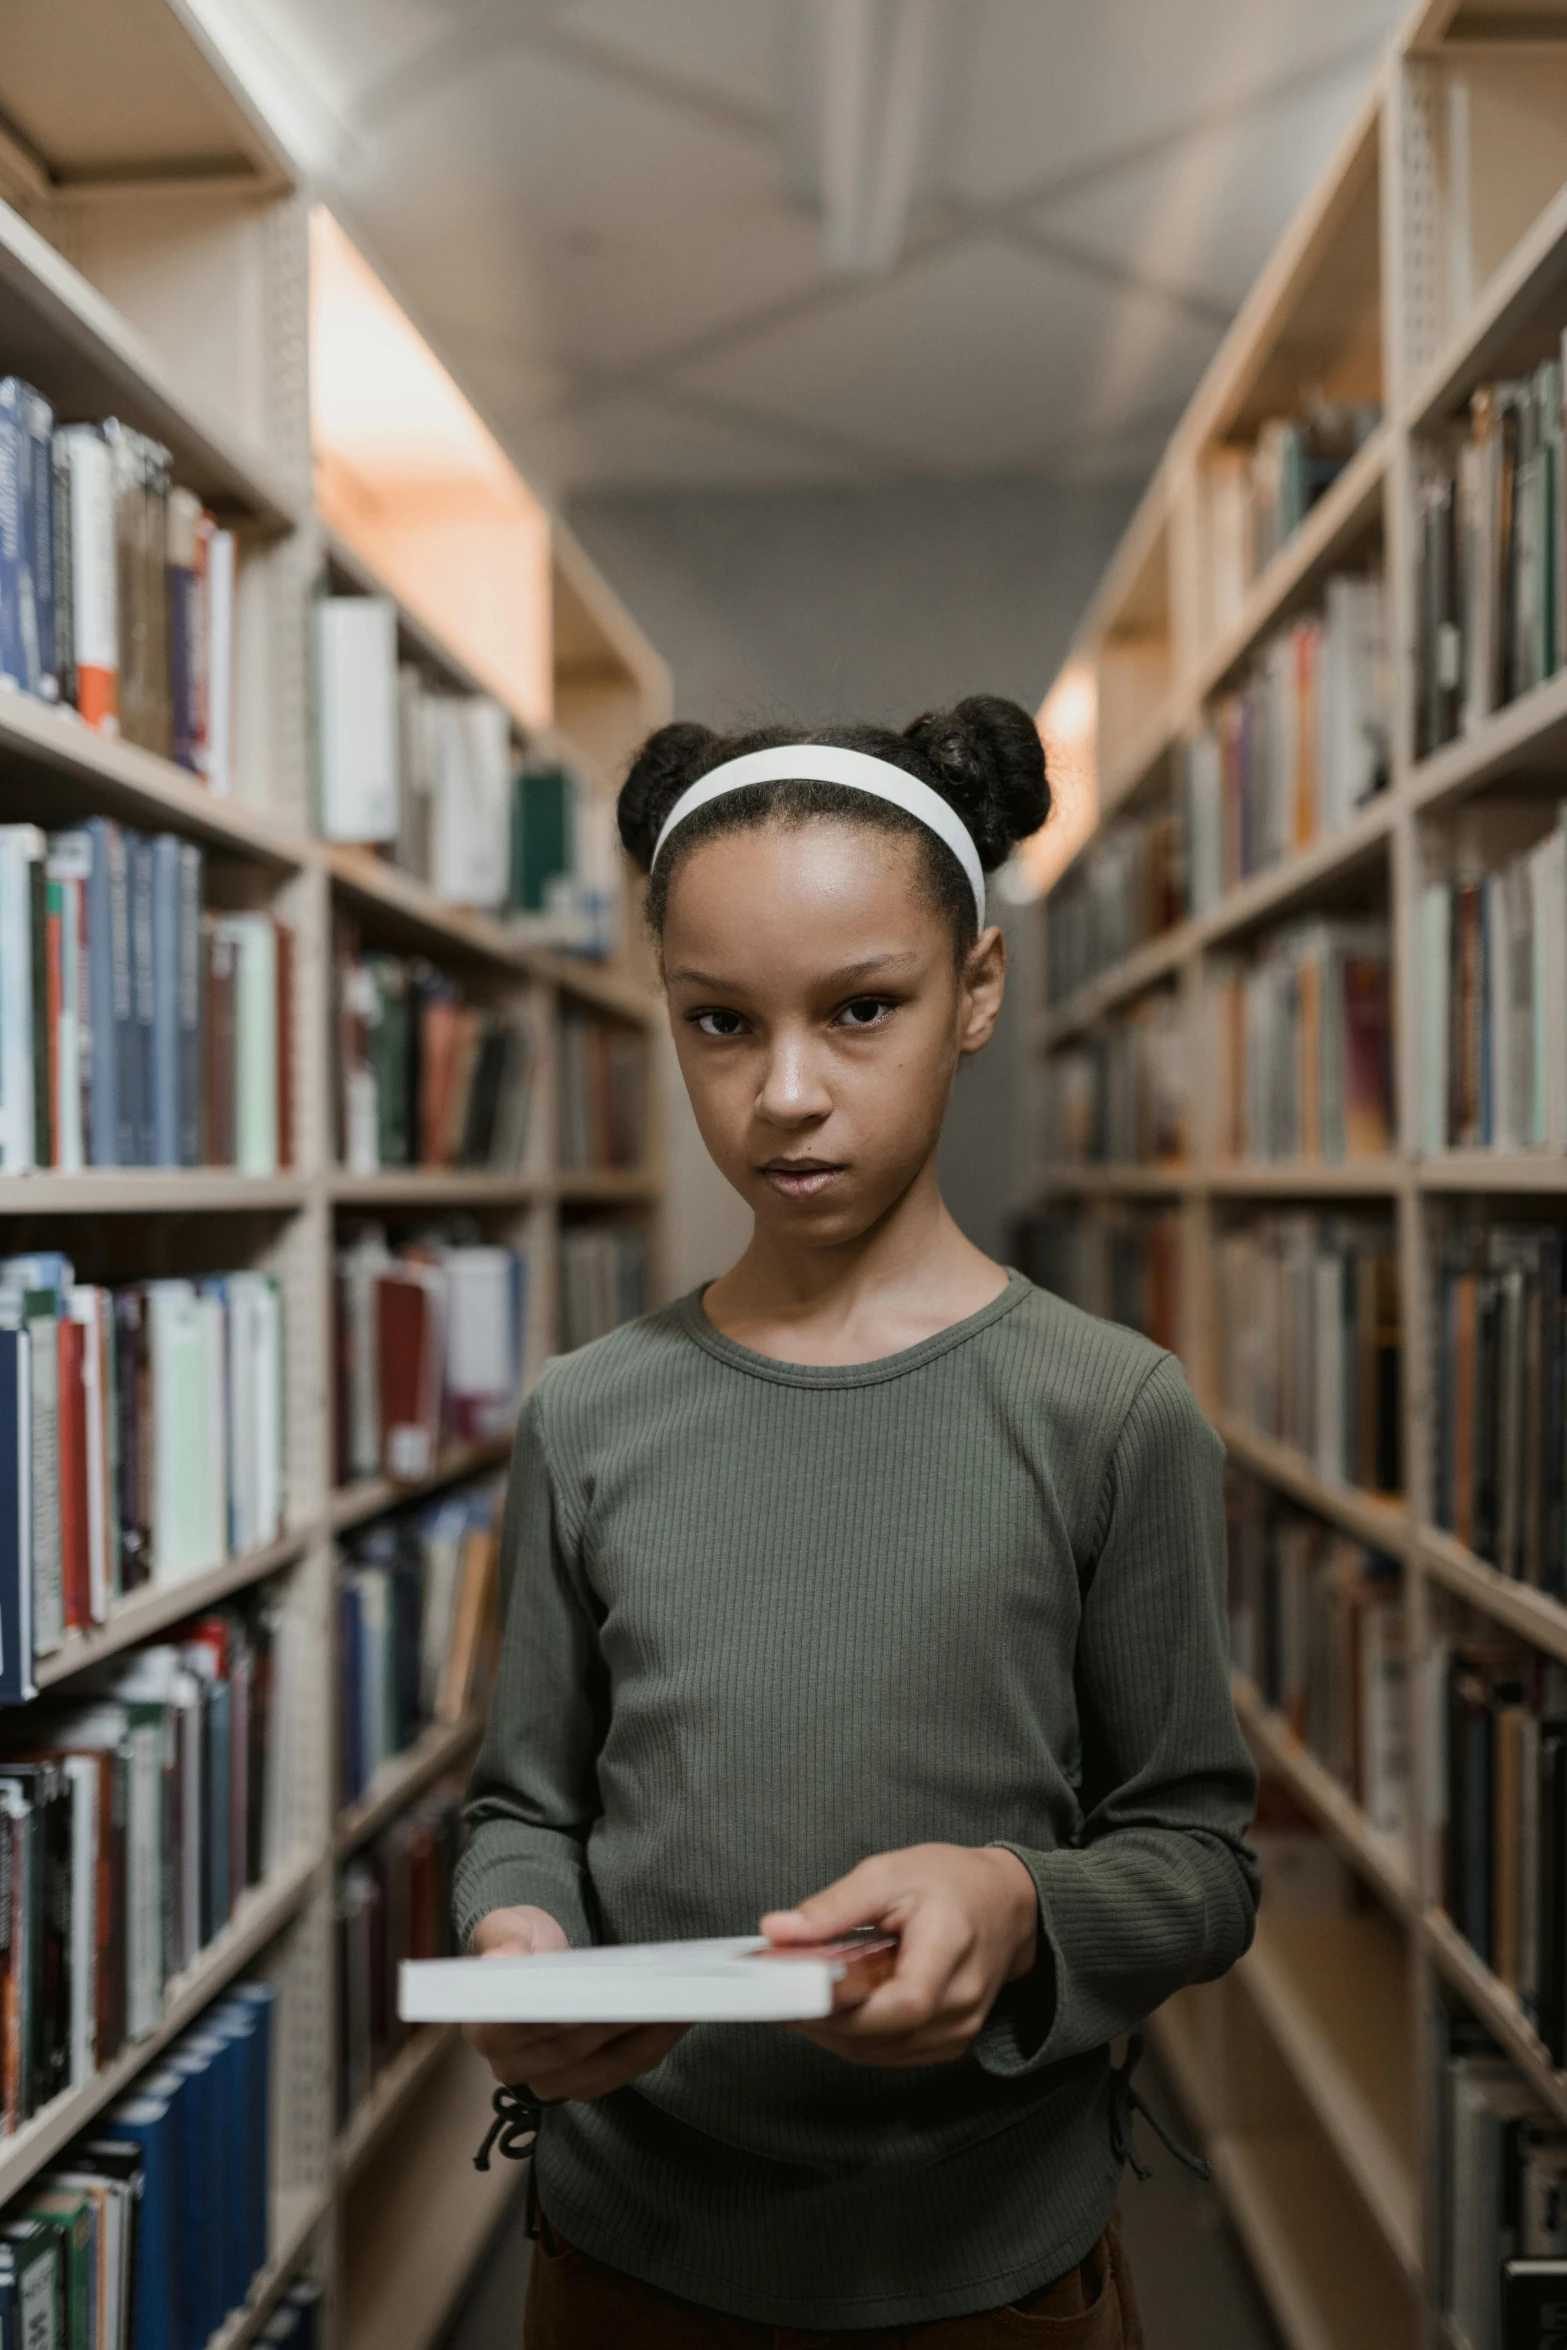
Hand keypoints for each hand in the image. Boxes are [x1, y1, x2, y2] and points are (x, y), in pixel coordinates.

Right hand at [464, 1906, 688, 2101]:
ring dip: (645, 2037)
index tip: (608, 1992)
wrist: (531, 1966)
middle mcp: (511, 2066)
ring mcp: (547, 2083)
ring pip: (603, 2067)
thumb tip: (504, 1959)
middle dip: (619, 2018)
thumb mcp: (505, 1927)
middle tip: (659, 1992)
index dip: (569, 2012)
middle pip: (573, 2048)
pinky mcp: (580, 2086)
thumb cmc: (518, 1943)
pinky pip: (621, 2074)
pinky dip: (651, 2048)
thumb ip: (504, 1940)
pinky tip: (676, 2021)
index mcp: (486, 2027)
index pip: (527, 2027)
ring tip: (679, 2004)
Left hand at [761, 1844, 1038, 2067]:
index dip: (842, 2007)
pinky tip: (831, 2011)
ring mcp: (959, 2030)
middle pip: (880, 2036)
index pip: (901, 2003)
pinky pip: (892, 2053)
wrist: (1007, 1903)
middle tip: (774, 1995)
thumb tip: (778, 1930)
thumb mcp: (888, 1873)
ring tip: (795, 2001)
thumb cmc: (952, 1882)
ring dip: (832, 2033)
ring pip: (880, 2052)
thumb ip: (834, 1907)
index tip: (789, 1994)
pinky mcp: (950, 2042)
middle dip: (820, 2020)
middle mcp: (961, 2002)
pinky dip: (856, 2037)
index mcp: (950, 1950)